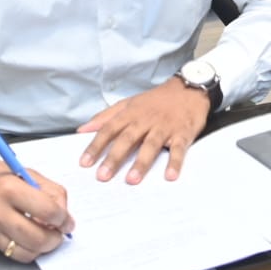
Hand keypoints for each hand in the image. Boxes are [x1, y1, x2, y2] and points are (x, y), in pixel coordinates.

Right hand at [0, 152, 73, 262]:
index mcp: (9, 189)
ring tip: (43, 238)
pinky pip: (8, 253)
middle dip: (55, 239)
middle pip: (38, 239)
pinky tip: (23, 237)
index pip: (48, 211)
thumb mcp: (22, 172)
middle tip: (58, 234)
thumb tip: (63, 212)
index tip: (66, 221)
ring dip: (40, 249)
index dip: (63, 219)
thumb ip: (47, 190)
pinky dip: (21, 248)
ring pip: (25, 253)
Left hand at [76, 78, 209, 184]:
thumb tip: (82, 129)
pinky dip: (175, 162)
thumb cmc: (155, 100)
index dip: (96, 145)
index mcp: (130, 113)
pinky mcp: (182, 133)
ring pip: (151, 145)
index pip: (109, 129)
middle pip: (127, 139)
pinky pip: (178, 149)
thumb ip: (105, 116)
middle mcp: (145, 120)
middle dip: (114, 157)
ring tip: (131, 180)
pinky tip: (169, 176)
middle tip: (102, 176)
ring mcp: (164, 127)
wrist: (188, 89)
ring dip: (141, 162)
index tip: (84, 163)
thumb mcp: (128, 103)